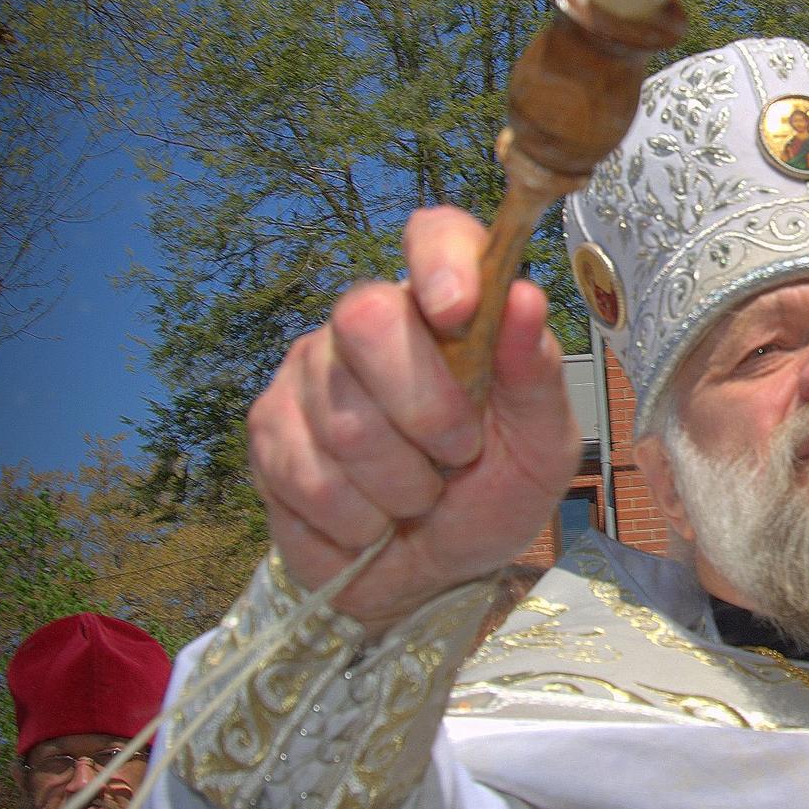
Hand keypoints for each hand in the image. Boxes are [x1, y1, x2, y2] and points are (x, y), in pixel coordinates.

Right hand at [248, 206, 579, 635]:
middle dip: (425, 408)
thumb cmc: (493, 493)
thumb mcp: (541, 446)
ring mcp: (309, 370)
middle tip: (459, 454)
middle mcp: (370, 323)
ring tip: (419, 496)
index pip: (434, 234)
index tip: (458, 310)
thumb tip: (525, 298)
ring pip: (342, 418)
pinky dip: (356, 519)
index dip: (440, 260)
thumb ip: (536, 375)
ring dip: (400, 484)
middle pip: (367, 318)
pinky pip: (305, 474)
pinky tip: (373, 520)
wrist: (433, 573)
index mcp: (448, 309)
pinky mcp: (268, 429)